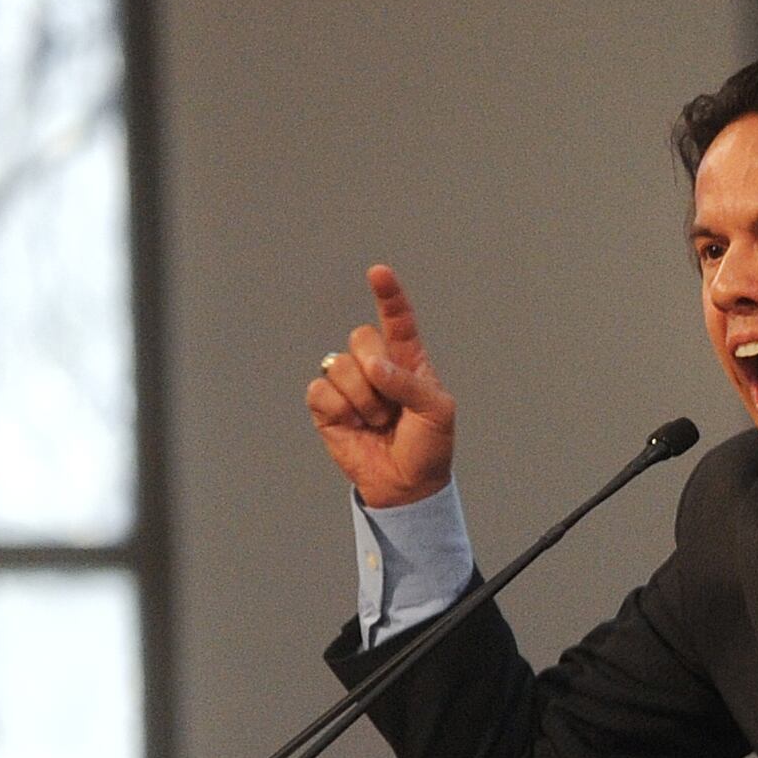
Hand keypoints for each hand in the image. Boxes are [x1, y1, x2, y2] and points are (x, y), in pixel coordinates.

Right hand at [306, 264, 458, 509]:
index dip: (388, 295)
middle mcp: (375, 365)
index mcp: (407, 360)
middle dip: (376, 369)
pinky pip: (320, 390)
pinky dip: (341, 411)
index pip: (397, 320)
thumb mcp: (437, 412)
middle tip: (392, 406)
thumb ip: (409, 382)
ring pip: (340, 365)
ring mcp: (348, 383)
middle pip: (361, 336)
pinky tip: (355, 426)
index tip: (378, 272)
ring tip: (378, 421)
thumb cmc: (428, 446)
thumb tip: (373, 366)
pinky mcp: (326, 404)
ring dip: (363, 400)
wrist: (406, 484)